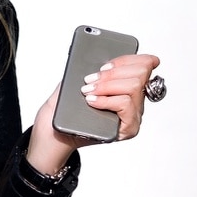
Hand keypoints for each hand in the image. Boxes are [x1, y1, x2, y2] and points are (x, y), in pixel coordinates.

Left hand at [25, 51, 162, 173]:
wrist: (53, 138)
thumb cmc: (62, 114)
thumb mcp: (71, 85)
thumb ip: (83, 70)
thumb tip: (91, 59)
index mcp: (125, 84)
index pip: (143, 64)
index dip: (126, 59)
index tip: (104, 65)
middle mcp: (134, 99)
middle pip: (140, 73)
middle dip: (113, 73)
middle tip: (90, 81)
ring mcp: (132, 114)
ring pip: (134, 87)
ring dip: (108, 85)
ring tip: (88, 92)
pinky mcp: (128, 128)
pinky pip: (126, 105)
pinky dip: (108, 100)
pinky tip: (92, 102)